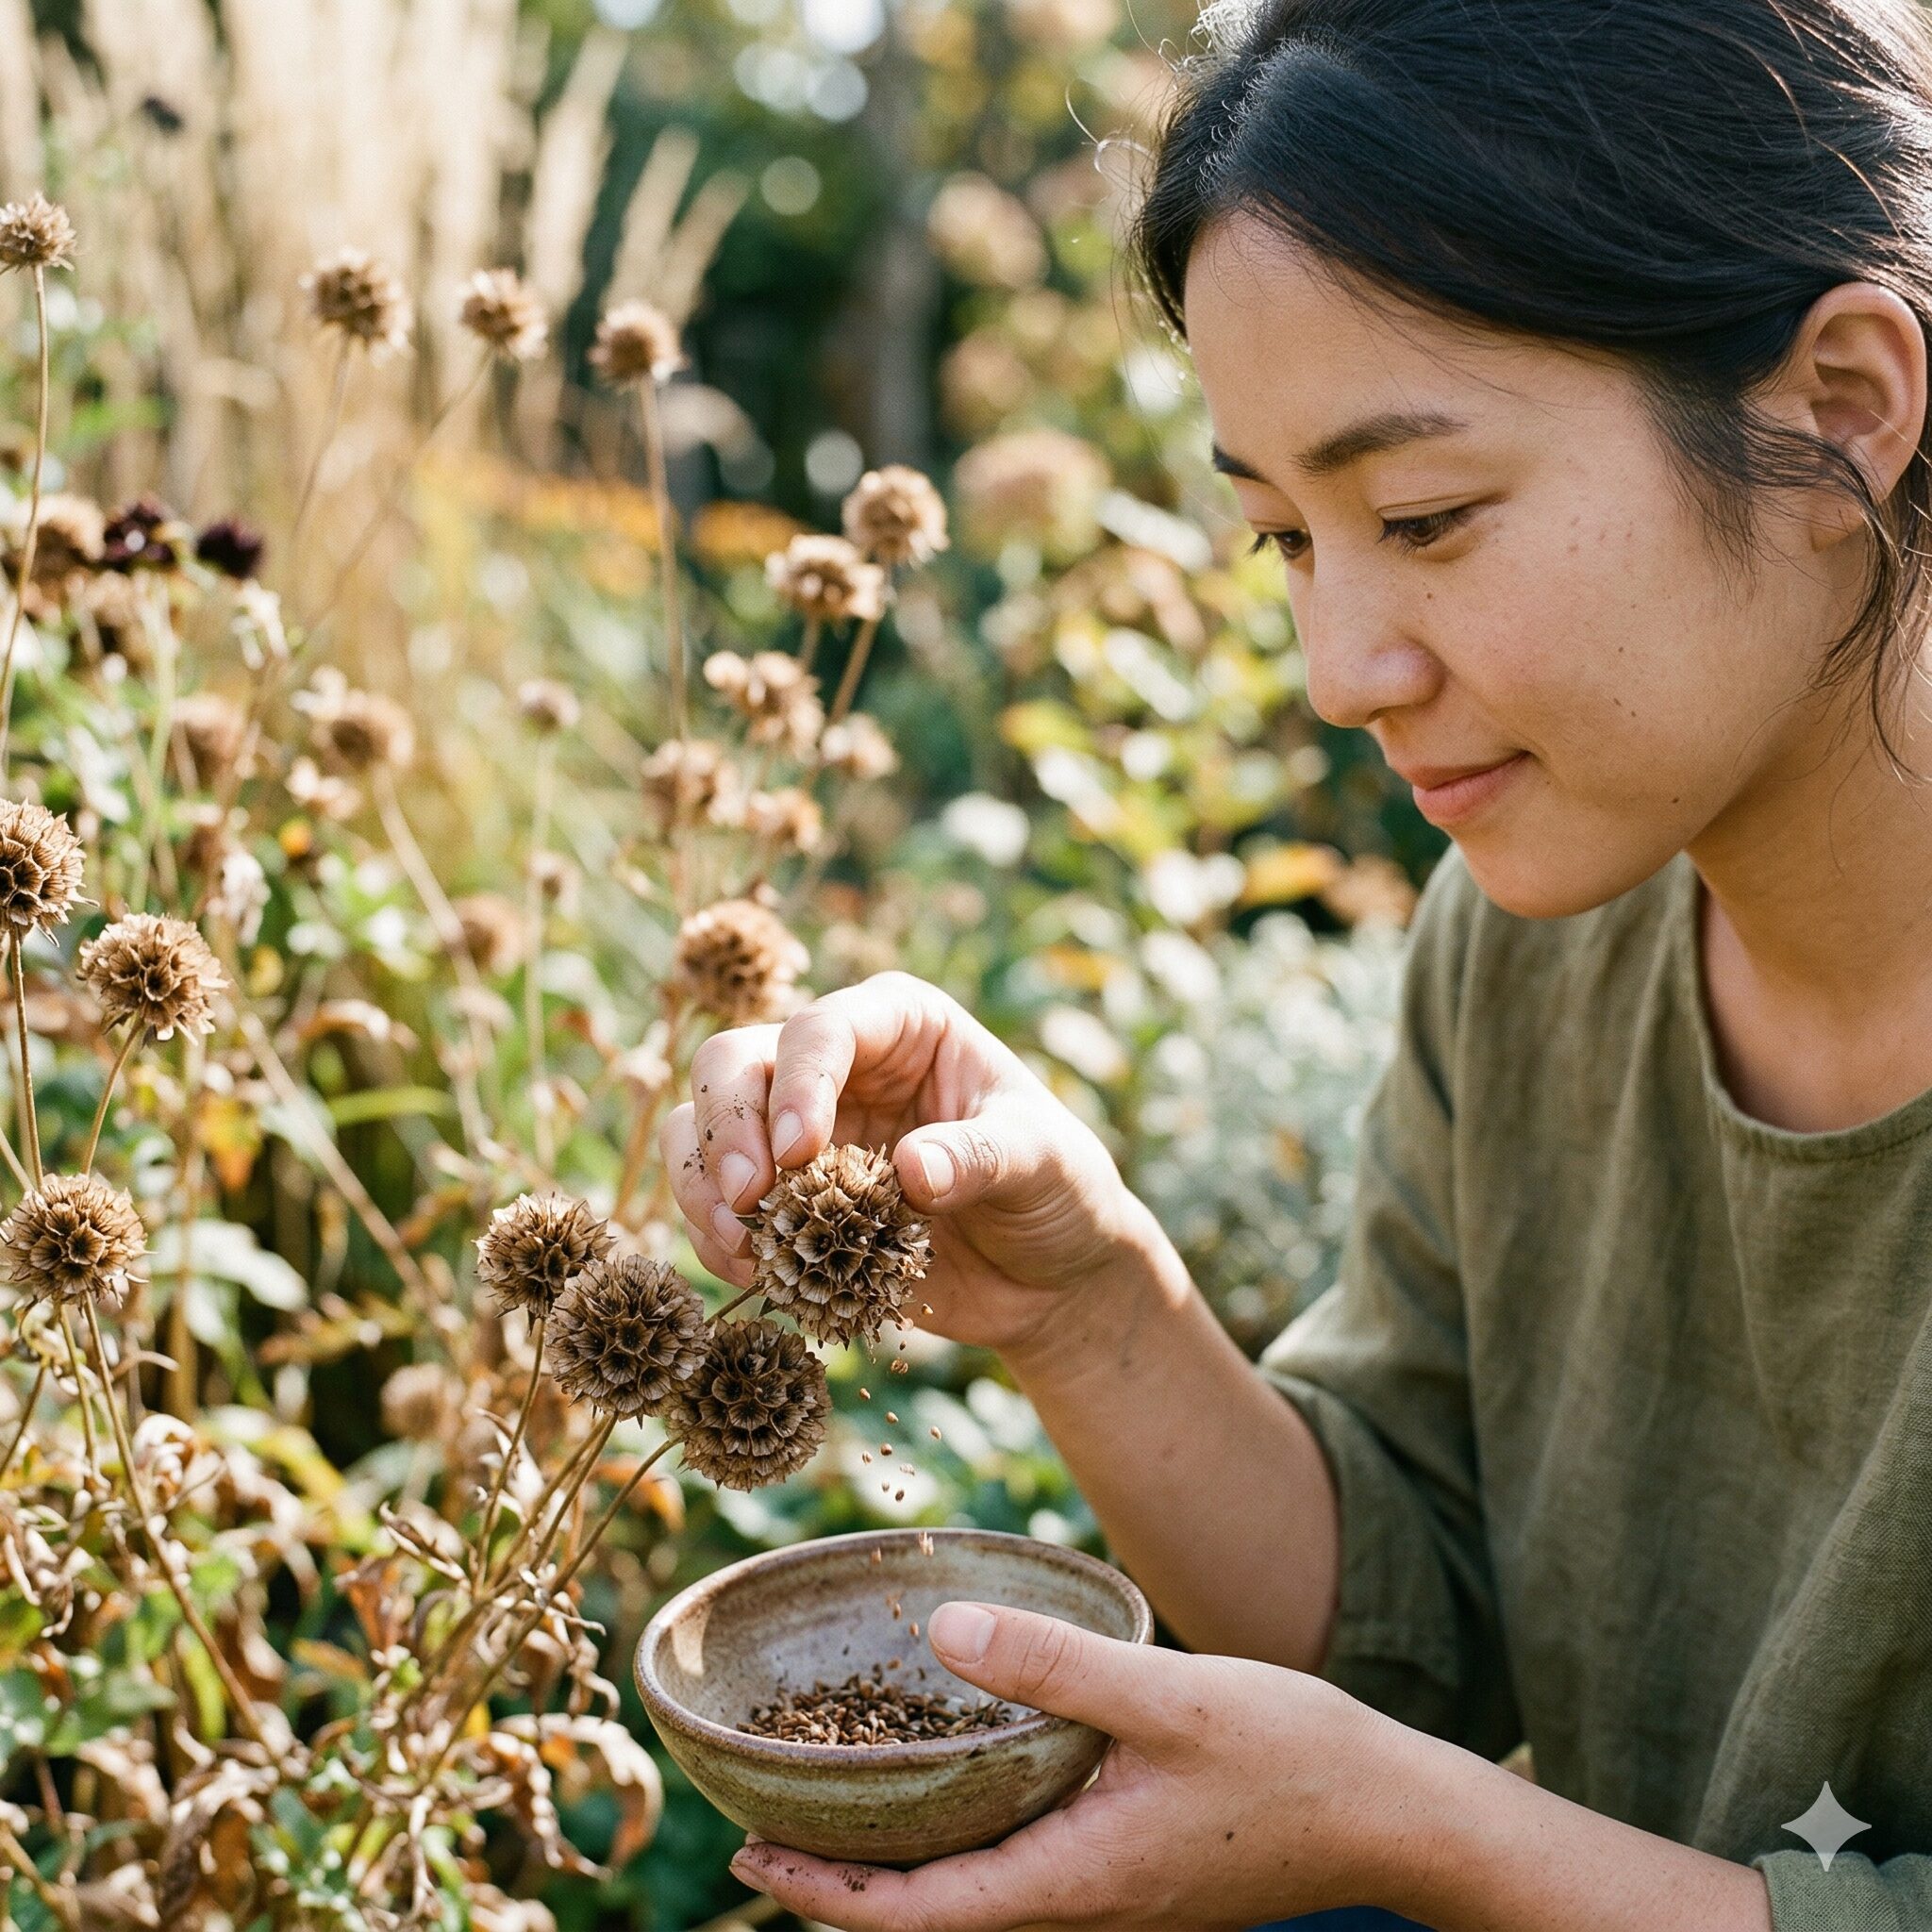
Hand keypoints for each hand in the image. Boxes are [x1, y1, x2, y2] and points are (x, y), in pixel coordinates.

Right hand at [661, 971, 1156, 1356]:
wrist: (1048, 1274)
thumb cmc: (1056, 1190)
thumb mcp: (1042, 1163)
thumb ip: (983, 1158)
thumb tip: (914, 1169)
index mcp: (899, 1024)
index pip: (821, 1028)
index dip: (799, 1083)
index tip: (800, 1153)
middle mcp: (834, 1063)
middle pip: (733, 1063)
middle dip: (726, 1127)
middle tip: (748, 1198)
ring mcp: (797, 1128)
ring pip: (698, 1126)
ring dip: (702, 1185)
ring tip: (743, 1245)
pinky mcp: (781, 1196)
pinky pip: (709, 1200)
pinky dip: (714, 1236)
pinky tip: (754, 1273)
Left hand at [728, 1598, 1421, 1931]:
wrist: (1393, 1815)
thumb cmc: (1292, 1758)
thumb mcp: (1171, 1698)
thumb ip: (1056, 1666)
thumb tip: (944, 1629)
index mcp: (1077, 1882)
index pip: (920, 1918)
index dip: (826, 1893)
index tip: (750, 1851)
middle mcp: (1083, 1907)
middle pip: (933, 1917)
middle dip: (841, 1881)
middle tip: (761, 1823)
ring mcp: (1110, 1896)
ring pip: (975, 1894)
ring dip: (897, 1864)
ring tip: (833, 1801)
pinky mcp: (1133, 1871)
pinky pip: (1020, 1870)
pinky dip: (960, 1840)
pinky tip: (952, 1779)